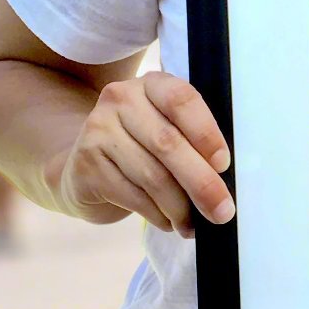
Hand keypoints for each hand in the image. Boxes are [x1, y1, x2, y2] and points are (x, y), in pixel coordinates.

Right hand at [49, 71, 233, 237]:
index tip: (224, 164)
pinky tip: (168, 222)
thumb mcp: (167, 126)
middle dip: (201, 183)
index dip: (206, 133)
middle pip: (168, 143)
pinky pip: (132, 196)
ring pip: (151, 175)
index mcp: (153, 84)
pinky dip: (157, 215)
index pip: (182, 100)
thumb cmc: (142, 144)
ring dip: (179, 207)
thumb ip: (193, 138)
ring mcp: (98, 130)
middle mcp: (121, 99)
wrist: (83, 162)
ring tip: (194, 225)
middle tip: (222, 211)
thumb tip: (224, 176)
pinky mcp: (86, 165)